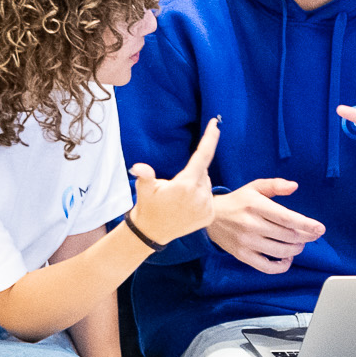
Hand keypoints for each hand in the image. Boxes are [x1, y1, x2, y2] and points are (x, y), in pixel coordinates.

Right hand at [127, 119, 220, 245]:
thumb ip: (145, 176)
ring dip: (197, 184)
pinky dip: (200, 197)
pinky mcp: (209, 216)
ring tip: (179, 198)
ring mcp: (206, 207)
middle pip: (202, 171)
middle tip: (174, 185)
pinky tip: (187, 206)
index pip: (202, 156)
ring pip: (206, 184)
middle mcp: (200, 195)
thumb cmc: (147, 207)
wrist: (152, 233)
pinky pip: (208, 198)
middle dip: (193, 172)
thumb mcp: (143, 189)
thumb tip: (138, 167)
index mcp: (186, 184)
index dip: (210, 138)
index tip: (216, 124)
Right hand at [209, 176, 325, 273]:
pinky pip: (267, 267)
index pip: (286, 218)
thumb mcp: (255, 187)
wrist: (211, 217)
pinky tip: (287, 258)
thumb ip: (275, 185)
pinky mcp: (243, 255)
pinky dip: (282, 266)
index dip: (306, 224)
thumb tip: (294, 186)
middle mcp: (251, 225)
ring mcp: (247, 242)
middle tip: (312, 234)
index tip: (320, 229)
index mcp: (256, 205)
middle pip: (287, 236)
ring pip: (280, 251)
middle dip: (305, 237)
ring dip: (296, 249)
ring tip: (299, 244)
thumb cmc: (238, 201)